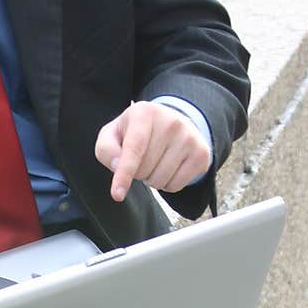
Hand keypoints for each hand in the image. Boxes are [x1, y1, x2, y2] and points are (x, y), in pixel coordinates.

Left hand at [95, 101, 211, 202]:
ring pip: (160, 180)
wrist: (170, 123)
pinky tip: (168, 167)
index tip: (117, 194)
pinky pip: (176, 186)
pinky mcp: (201, 153)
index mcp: (144, 112)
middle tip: (142, 158)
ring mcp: (189, 137)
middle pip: (144, 170)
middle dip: (137, 172)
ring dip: (151, 179)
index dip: (124, 174)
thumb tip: (118, 166)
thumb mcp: (112, 135)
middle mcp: (171, 121)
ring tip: (155, 161)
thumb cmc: (135, 132)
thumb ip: (106, 150)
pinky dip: (167, 184)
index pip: (134, 150)